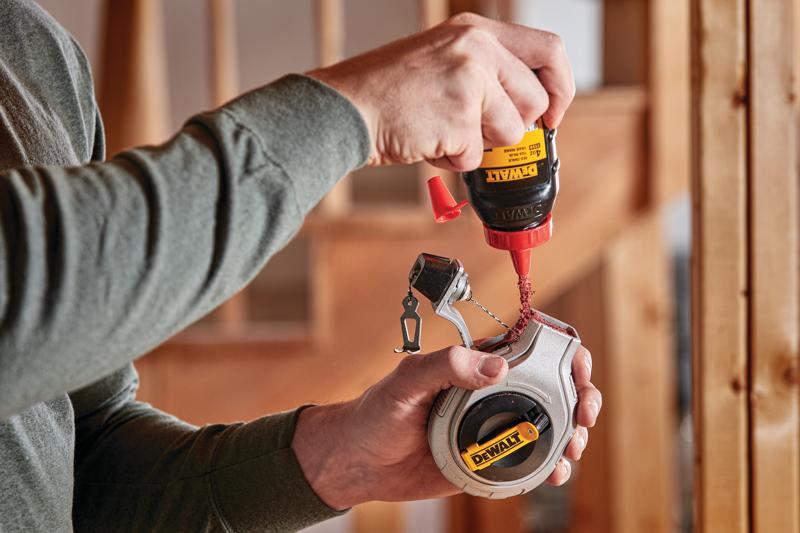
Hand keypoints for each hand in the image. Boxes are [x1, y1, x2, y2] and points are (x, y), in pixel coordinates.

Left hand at [292, 345, 601, 509]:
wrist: (362, 462)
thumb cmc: (378, 412)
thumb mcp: (407, 380)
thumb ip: (446, 365)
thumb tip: (498, 365)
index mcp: (478, 364)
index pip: (533, 347)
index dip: (565, 352)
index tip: (577, 368)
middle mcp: (493, 393)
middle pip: (554, 387)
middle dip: (582, 396)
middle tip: (585, 413)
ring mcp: (495, 428)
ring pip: (551, 426)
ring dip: (574, 434)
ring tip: (573, 447)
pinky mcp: (490, 460)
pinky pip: (531, 462)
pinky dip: (552, 467)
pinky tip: (556, 473)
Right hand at [307, 12, 574, 169]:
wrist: (345, 109)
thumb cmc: (387, 91)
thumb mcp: (442, 58)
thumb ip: (486, 72)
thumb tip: (530, 108)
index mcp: (476, 31)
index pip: (549, 51)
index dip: (561, 87)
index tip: (551, 113)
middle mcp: (477, 49)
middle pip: (534, 102)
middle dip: (512, 128)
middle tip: (478, 131)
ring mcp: (469, 83)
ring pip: (510, 134)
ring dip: (479, 144)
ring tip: (442, 131)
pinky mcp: (458, 119)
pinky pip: (476, 156)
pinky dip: (452, 160)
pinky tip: (426, 141)